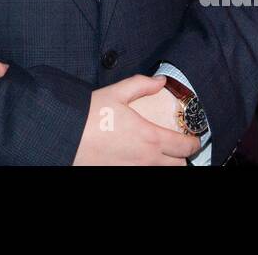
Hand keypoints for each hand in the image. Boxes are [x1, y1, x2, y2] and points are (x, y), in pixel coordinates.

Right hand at [73, 75, 201, 165]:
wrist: (63, 137)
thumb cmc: (87, 116)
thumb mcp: (115, 92)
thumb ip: (141, 85)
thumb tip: (160, 80)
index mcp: (150, 137)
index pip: (185, 147)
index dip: (194, 143)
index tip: (193, 138)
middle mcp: (146, 160)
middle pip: (179, 166)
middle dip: (181, 157)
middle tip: (176, 147)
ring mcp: (133, 171)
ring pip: (162, 173)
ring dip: (165, 165)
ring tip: (158, 154)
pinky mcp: (119, 175)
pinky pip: (142, 176)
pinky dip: (146, 169)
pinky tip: (138, 159)